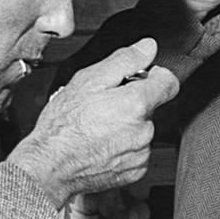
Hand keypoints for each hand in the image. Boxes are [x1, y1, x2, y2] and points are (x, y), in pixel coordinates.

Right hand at [10, 38, 178, 208]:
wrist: (50, 167)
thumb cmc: (63, 126)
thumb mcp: (88, 80)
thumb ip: (124, 60)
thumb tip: (148, 47)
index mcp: (136, 104)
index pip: (169, 82)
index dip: (154, 75)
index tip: (139, 78)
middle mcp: (144, 130)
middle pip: (150, 107)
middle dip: (131, 102)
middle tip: (103, 105)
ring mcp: (141, 153)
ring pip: (142, 129)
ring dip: (127, 126)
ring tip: (98, 127)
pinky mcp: (135, 171)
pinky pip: (137, 151)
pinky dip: (123, 147)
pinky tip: (101, 144)